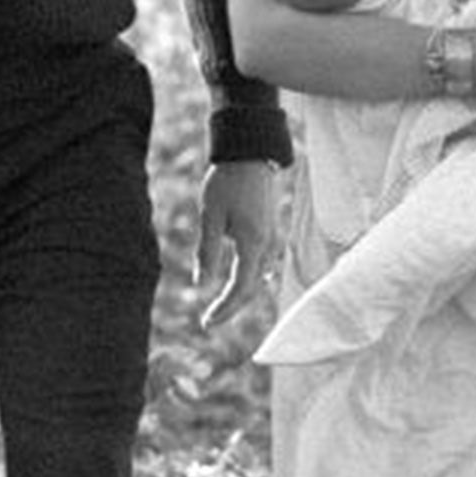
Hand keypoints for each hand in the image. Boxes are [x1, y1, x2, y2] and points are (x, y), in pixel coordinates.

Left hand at [195, 159, 277, 329]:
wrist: (251, 154)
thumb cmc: (227, 182)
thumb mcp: (211, 216)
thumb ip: (208, 252)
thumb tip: (202, 285)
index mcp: (253, 243)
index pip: (241, 288)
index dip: (225, 309)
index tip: (207, 322)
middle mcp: (268, 245)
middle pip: (252, 288)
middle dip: (232, 307)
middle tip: (210, 320)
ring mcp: (273, 239)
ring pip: (259, 278)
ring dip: (241, 295)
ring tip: (220, 307)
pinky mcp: (271, 231)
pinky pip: (263, 265)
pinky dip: (249, 279)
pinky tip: (236, 282)